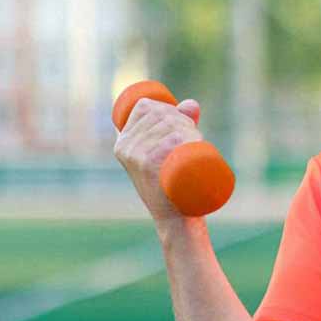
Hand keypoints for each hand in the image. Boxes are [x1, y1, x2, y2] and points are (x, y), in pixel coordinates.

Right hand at [113, 97, 203, 222]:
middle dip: (184, 120)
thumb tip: (191, 104)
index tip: (181, 124)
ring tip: (197, 145)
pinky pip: (173, 139)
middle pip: (161, 114)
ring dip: (191, 130)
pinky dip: (188, 138)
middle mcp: (125, 147)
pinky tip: (194, 144)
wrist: (175, 216)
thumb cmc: (173, 183)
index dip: (168, 108)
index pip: (145, 106)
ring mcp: (136, 155)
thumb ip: (180, 124)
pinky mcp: (149, 164)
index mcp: (123, 142)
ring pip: (171, 125)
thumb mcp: (169, 152)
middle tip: (194, 139)